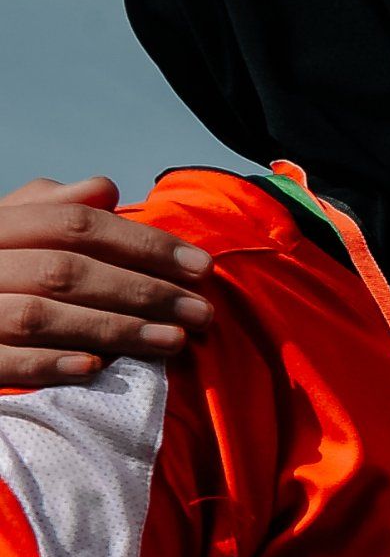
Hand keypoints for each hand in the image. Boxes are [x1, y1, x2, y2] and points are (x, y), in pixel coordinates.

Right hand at [0, 180, 210, 384]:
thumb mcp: (8, 230)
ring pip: (40, 316)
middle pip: (65, 270)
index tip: (202, 266)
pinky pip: (0, 360)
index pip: (74, 225)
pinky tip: (97, 369)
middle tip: (202, 312)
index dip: (142, 243)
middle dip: (142, 291)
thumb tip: (105, 187)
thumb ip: (51, 210)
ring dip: (113, 329)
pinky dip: (49, 364)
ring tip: (173, 342)